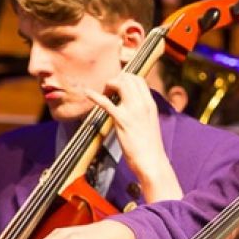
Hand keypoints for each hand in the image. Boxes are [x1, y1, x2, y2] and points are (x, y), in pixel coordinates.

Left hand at [85, 74, 181, 201]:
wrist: (151, 160)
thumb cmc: (149, 146)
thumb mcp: (150, 123)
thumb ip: (142, 111)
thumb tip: (131, 106)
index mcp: (151, 104)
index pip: (139, 80)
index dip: (126, 78)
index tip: (118, 84)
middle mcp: (143, 104)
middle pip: (128, 78)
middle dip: (116, 79)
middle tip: (108, 90)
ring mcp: (133, 111)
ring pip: (120, 84)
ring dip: (109, 85)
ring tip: (103, 93)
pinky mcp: (122, 120)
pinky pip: (106, 103)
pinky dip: (95, 96)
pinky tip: (87, 93)